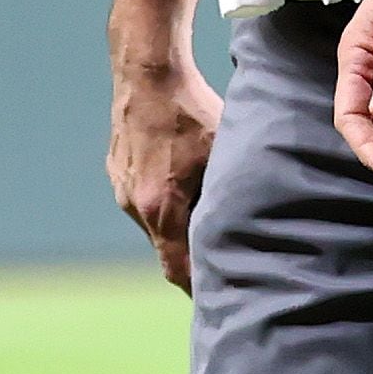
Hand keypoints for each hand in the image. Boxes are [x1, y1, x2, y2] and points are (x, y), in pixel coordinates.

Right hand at [107, 60, 219, 290]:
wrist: (146, 73)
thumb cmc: (191, 111)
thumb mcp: (220, 155)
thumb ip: (228, 195)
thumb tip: (255, 225)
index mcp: (161, 207)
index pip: (178, 270)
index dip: (198, 290)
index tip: (219, 301)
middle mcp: (134, 205)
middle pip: (166, 251)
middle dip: (191, 263)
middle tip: (222, 271)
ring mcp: (121, 188)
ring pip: (155, 225)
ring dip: (178, 230)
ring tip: (206, 223)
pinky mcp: (117, 171)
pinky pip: (142, 200)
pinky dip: (164, 205)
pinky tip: (182, 186)